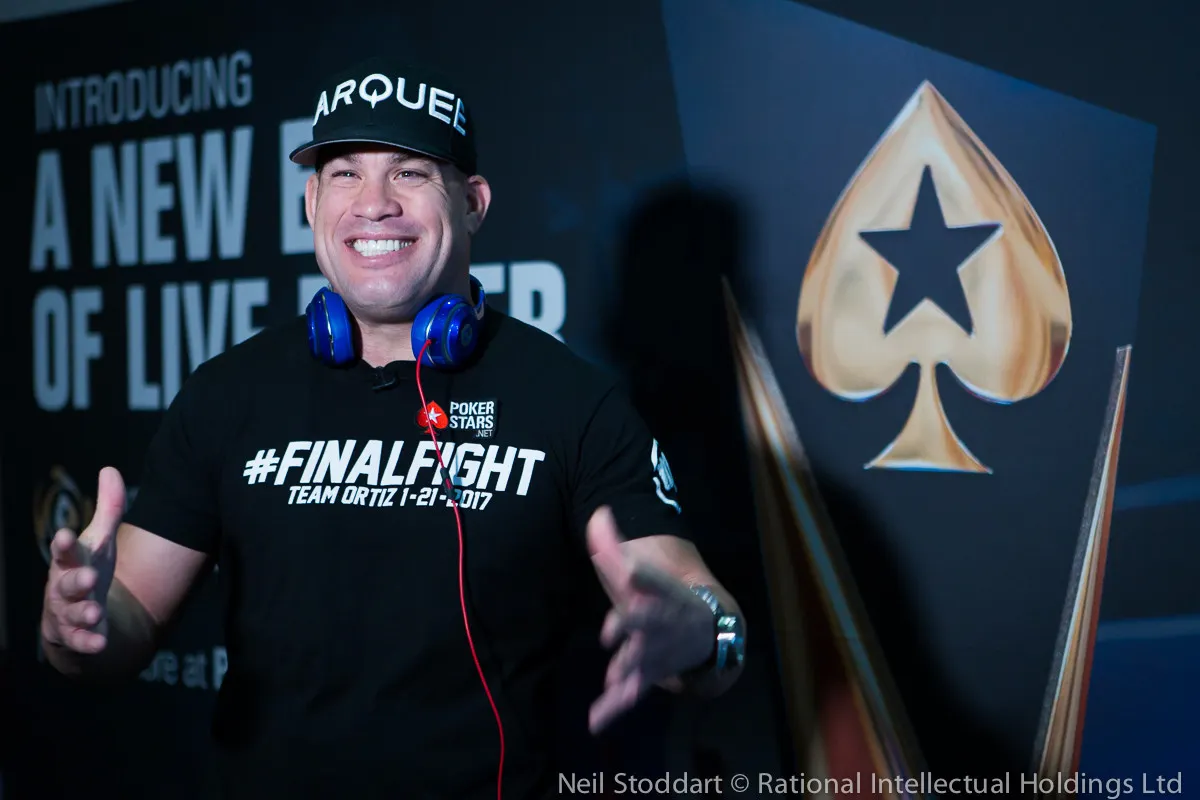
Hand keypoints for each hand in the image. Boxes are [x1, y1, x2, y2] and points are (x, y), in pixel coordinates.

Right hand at [41, 466, 123, 653]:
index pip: (65, 551)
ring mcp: (68, 613)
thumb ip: (109, 509)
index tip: (64, 534)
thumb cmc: (87, 569)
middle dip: (76, 581)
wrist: (77, 616)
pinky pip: (80, 642)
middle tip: (90, 577)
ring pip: (72, 613)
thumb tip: (110, 469)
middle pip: (67, 583)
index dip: (64, 544)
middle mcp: (64, 587)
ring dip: (83, 613)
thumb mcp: (100, 541)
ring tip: (97, 612)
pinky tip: (100, 643)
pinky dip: (88, 643)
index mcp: (69, 562)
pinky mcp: (77, 637)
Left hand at [586, 506, 713, 733]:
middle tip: (610, 630)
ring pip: (645, 661)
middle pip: (650, 622)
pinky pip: (632, 694)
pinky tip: (595, 721)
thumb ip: (614, 545)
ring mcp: (660, 652)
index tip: (629, 567)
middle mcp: (664, 622)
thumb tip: (597, 513)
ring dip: (630, 668)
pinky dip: (614, 708)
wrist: (711, 630)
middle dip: (633, 625)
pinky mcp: (649, 677)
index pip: (654, 579)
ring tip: (613, 677)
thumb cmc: (664, 593)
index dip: (642, 573)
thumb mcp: (642, 568)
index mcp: (662, 591)